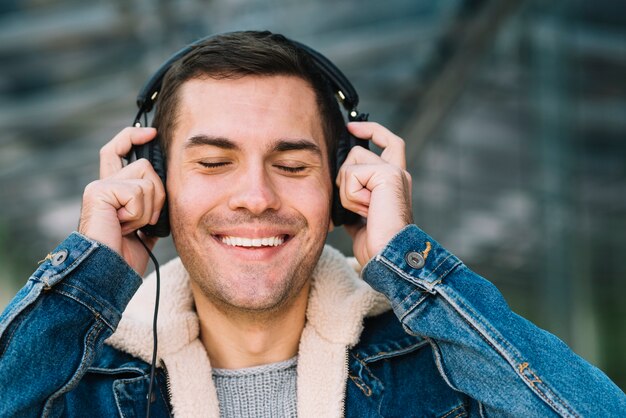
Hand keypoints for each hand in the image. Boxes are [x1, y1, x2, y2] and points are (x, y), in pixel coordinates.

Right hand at [78, 127, 165, 274]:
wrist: (109, 274)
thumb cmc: (126, 256)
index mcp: (113, 191)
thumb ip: (152, 207)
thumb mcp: (146, 227)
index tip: (150, 133)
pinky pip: (138, 192)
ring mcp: (100, 187)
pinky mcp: (99, 192)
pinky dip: (139, 214)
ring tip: (132, 227)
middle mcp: (103, 184)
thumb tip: (168, 190)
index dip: (132, 137)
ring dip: (150, 208)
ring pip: (146, 179)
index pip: (118, 150)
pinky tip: (125, 228)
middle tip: (146, 221)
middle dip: (158, 194)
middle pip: (145, 165)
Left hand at [336, 122, 412, 265]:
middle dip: (344, 178)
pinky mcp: (388, 175)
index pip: (388, 142)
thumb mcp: (359, 214)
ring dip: (347, 191)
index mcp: (394, 180)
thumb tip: (337, 186)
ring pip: (350, 163)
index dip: (371, 130)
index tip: (352, 127)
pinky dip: (351, 196)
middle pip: (357, 152)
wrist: (387, 255)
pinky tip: (365, 210)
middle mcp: (398, 172)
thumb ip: (354, 196)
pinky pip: (352, 175)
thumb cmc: (375, 242)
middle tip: (356, 205)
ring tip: (363, 210)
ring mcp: (394, 172)